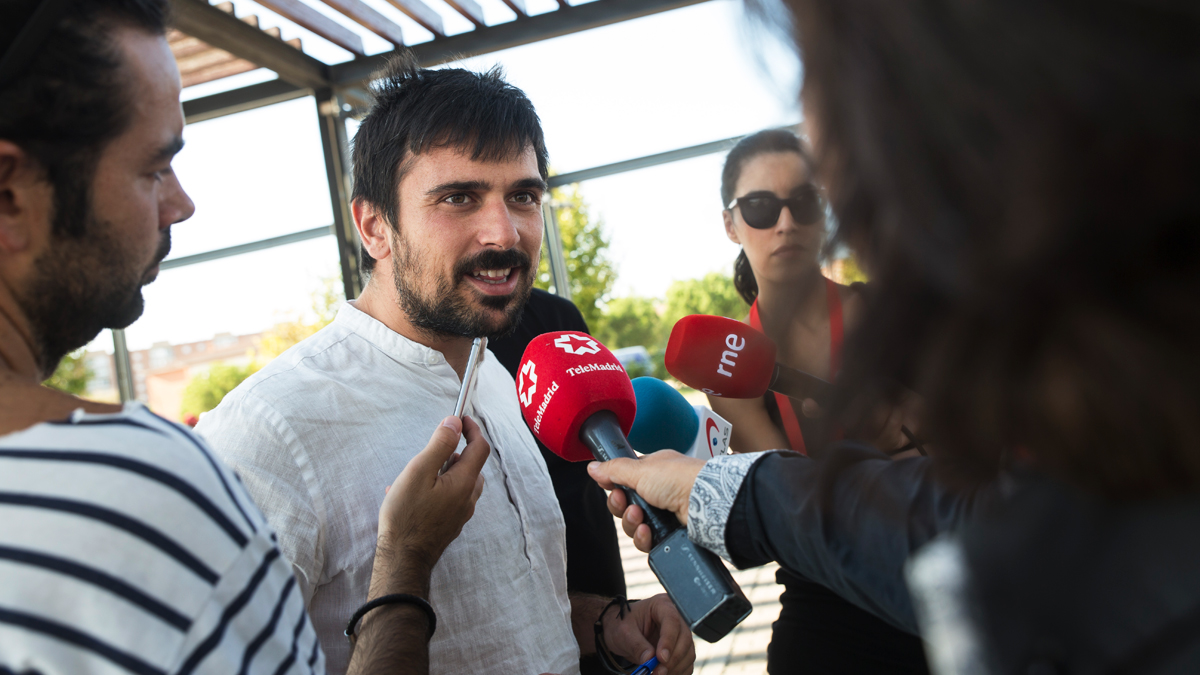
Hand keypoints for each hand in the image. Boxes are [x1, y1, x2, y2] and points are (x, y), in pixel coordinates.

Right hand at [371, 415, 488, 592]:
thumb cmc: (406, 516)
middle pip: (472, 466)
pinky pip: (451, 498)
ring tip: (420, 472)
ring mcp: (460, 514)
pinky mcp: (450, 525)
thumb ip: (439, 446)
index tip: (460, 419)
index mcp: (464, 482)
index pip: (480, 447)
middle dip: (457, 451)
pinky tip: (413, 494)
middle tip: (435, 448)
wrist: (402, 559)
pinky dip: (440, 488)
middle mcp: (468, 498)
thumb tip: (454, 423)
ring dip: (447, 471)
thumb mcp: (419, 472)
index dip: (472, 429)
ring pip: (462, 483)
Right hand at [588, 451, 703, 553]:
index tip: (611, 488)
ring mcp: (665, 513)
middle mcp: (659, 492)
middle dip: (622, 508)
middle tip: (628, 505)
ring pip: (634, 525)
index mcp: (653, 472)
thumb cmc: (680, 478)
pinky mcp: (670, 533)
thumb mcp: (640, 469)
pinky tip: (647, 532)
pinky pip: (647, 541)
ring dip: (632, 523)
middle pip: (626, 506)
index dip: (615, 488)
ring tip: (641, 519)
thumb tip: (593, 467)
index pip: (624, 481)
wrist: (706, 502)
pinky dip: (643, 538)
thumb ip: (614, 470)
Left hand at [601, 595, 695, 674]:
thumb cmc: (621, 625)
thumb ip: (637, 645)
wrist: (619, 631)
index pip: (672, 621)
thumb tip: (649, 660)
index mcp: (661, 605)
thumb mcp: (624, 633)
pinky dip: (678, 672)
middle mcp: (675, 617)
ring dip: (676, 668)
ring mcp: (680, 634)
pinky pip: (687, 663)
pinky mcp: (680, 649)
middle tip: (658, 672)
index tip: (660, 658)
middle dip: (673, 658)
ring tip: (657, 674)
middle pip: (685, 638)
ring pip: (689, 652)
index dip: (668, 640)